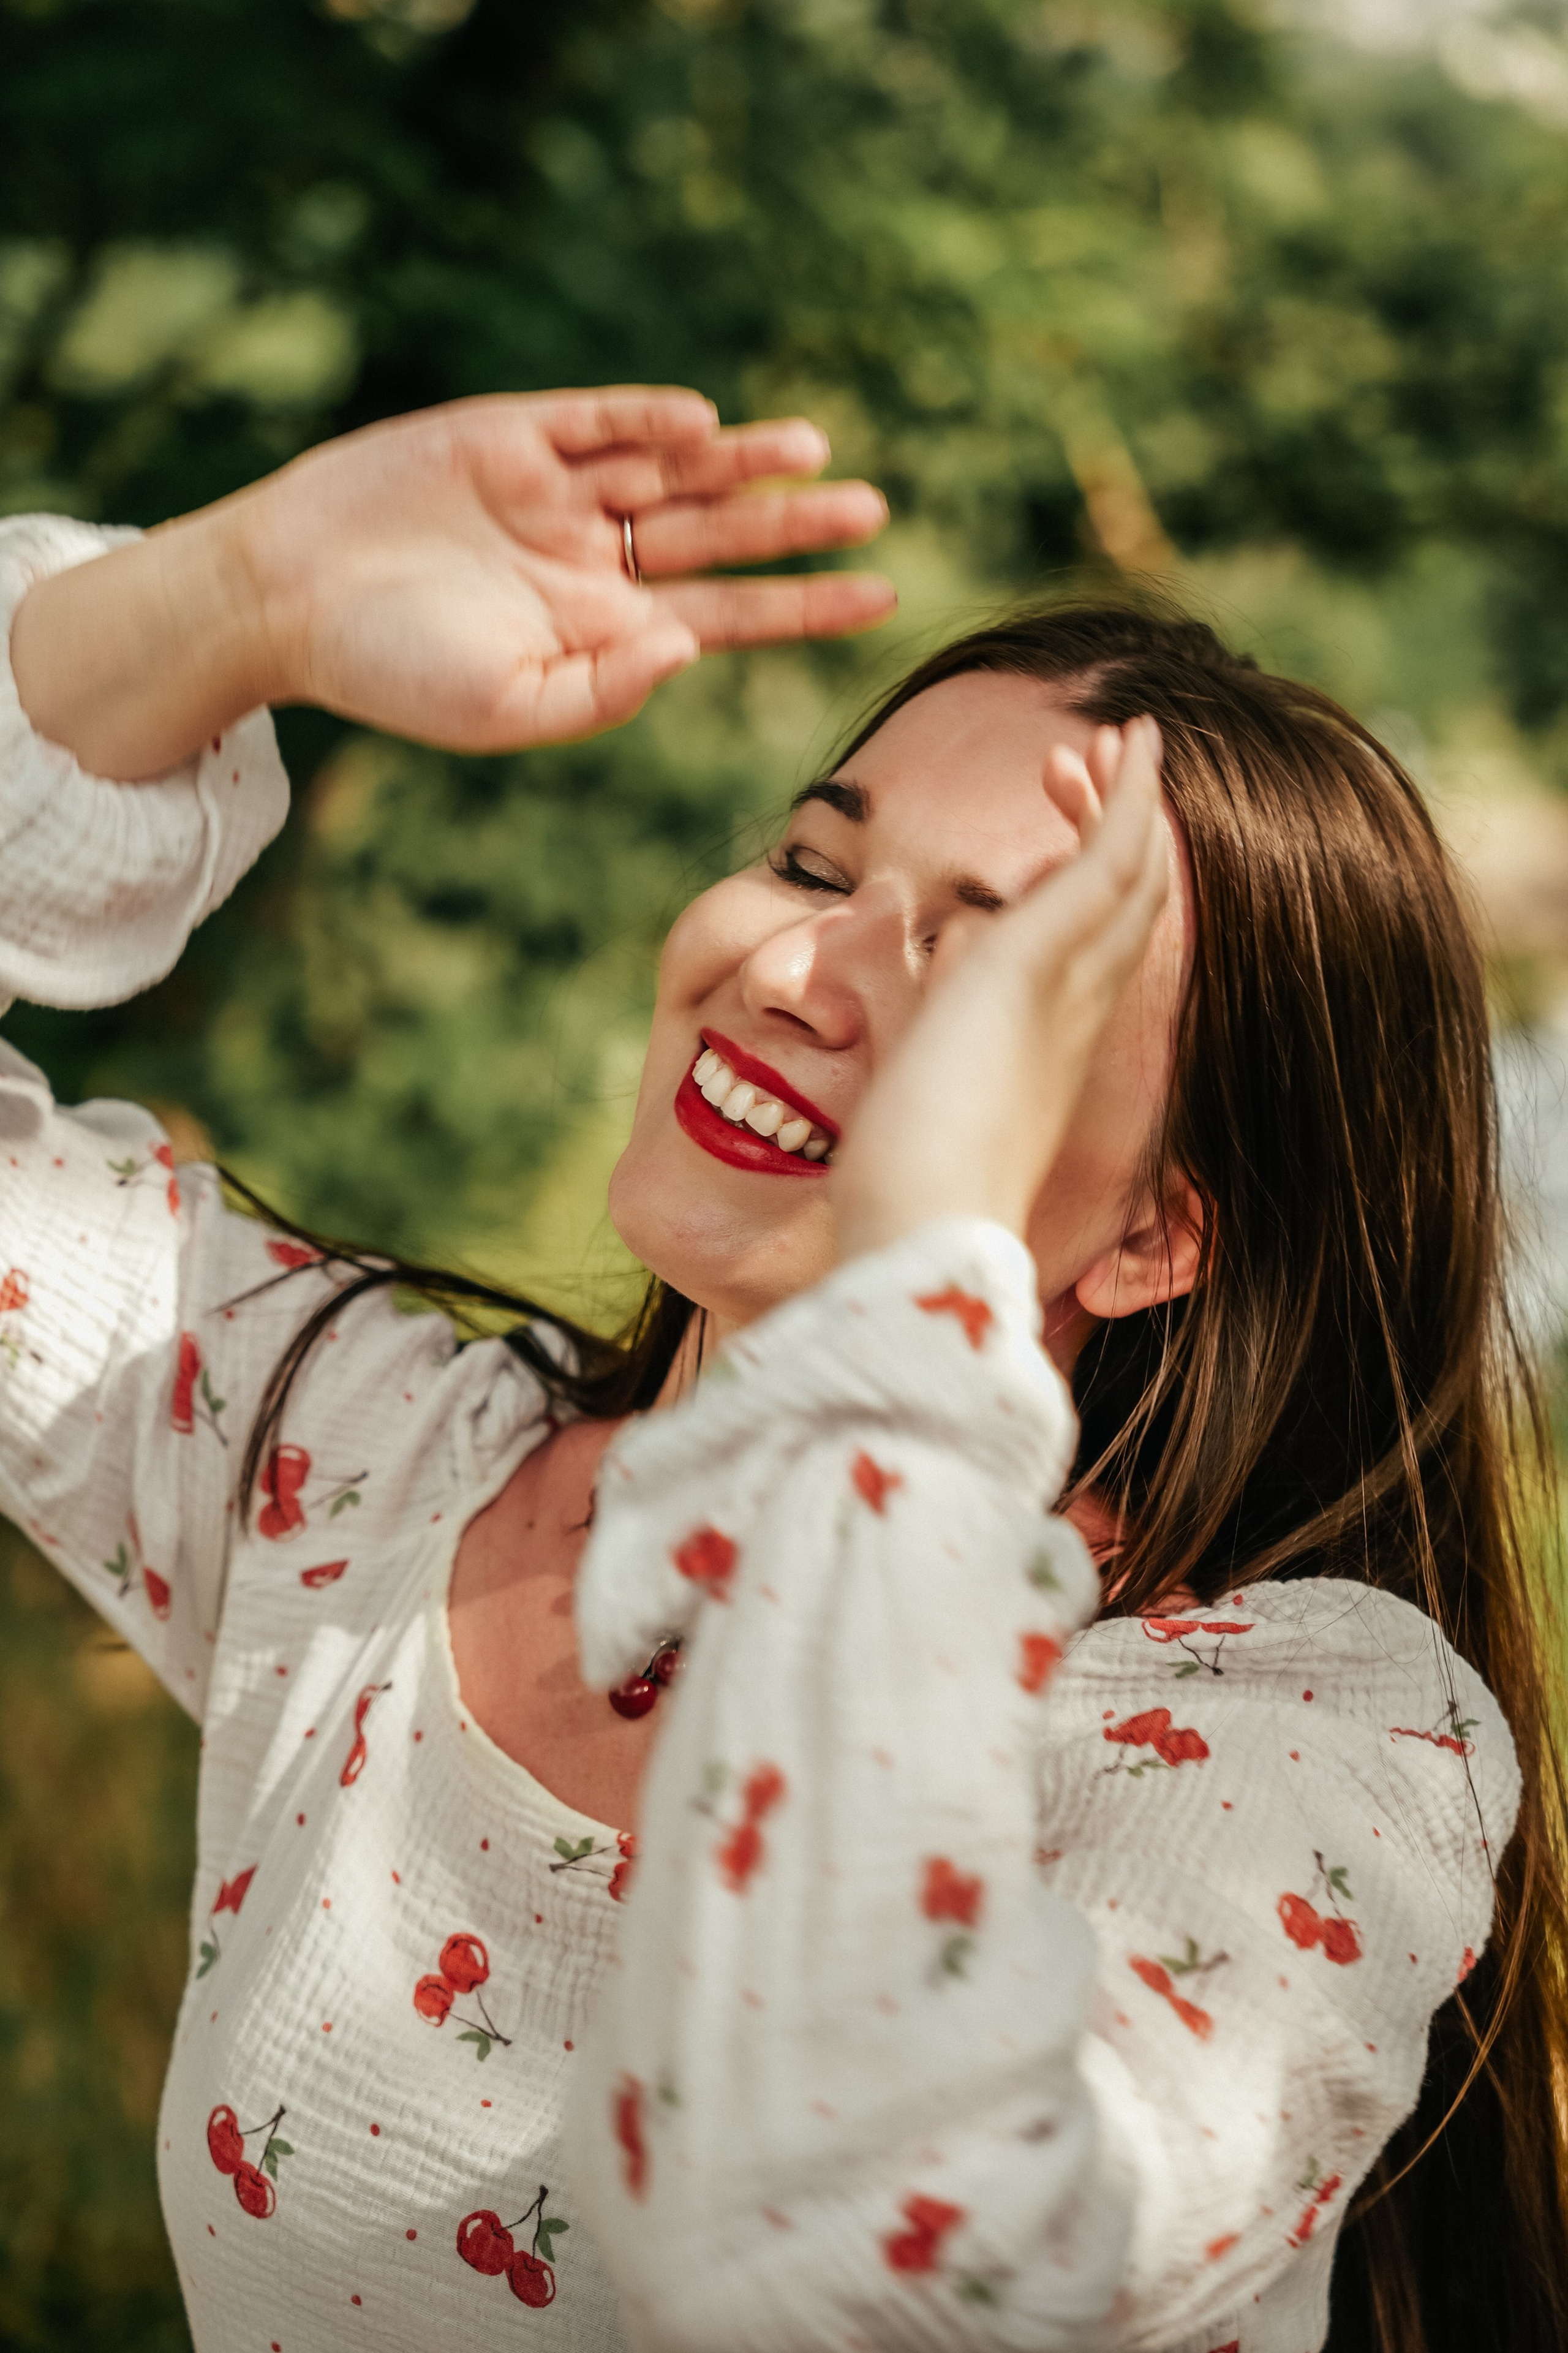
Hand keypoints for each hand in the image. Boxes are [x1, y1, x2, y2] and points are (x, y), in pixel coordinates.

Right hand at [12, 388, 893, 775]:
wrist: (285, 601)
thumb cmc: (392, 675)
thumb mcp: (505, 709)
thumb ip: (602, 690)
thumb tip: (687, 647)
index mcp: (603, 629)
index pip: (728, 616)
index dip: (805, 606)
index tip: (883, 596)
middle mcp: (593, 557)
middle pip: (717, 535)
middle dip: (794, 525)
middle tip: (875, 508)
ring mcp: (555, 493)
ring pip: (670, 471)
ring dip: (740, 461)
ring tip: (812, 449)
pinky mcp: (508, 436)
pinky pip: (595, 422)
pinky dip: (645, 419)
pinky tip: (698, 425)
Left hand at [830, 718, 1169, 1260]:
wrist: (920, 1229)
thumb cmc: (901, 1177)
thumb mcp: (899, 1059)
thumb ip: (902, 992)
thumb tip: (894, 917)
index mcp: (1044, 1043)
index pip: (1086, 946)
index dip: (1083, 877)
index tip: (1048, 831)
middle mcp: (1074, 1014)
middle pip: (1125, 903)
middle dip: (1115, 829)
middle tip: (1081, 770)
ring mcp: (1066, 986)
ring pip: (1129, 873)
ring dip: (1125, 801)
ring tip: (1117, 742)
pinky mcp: (1036, 961)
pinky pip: (1105, 861)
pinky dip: (1125, 800)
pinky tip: (1131, 747)